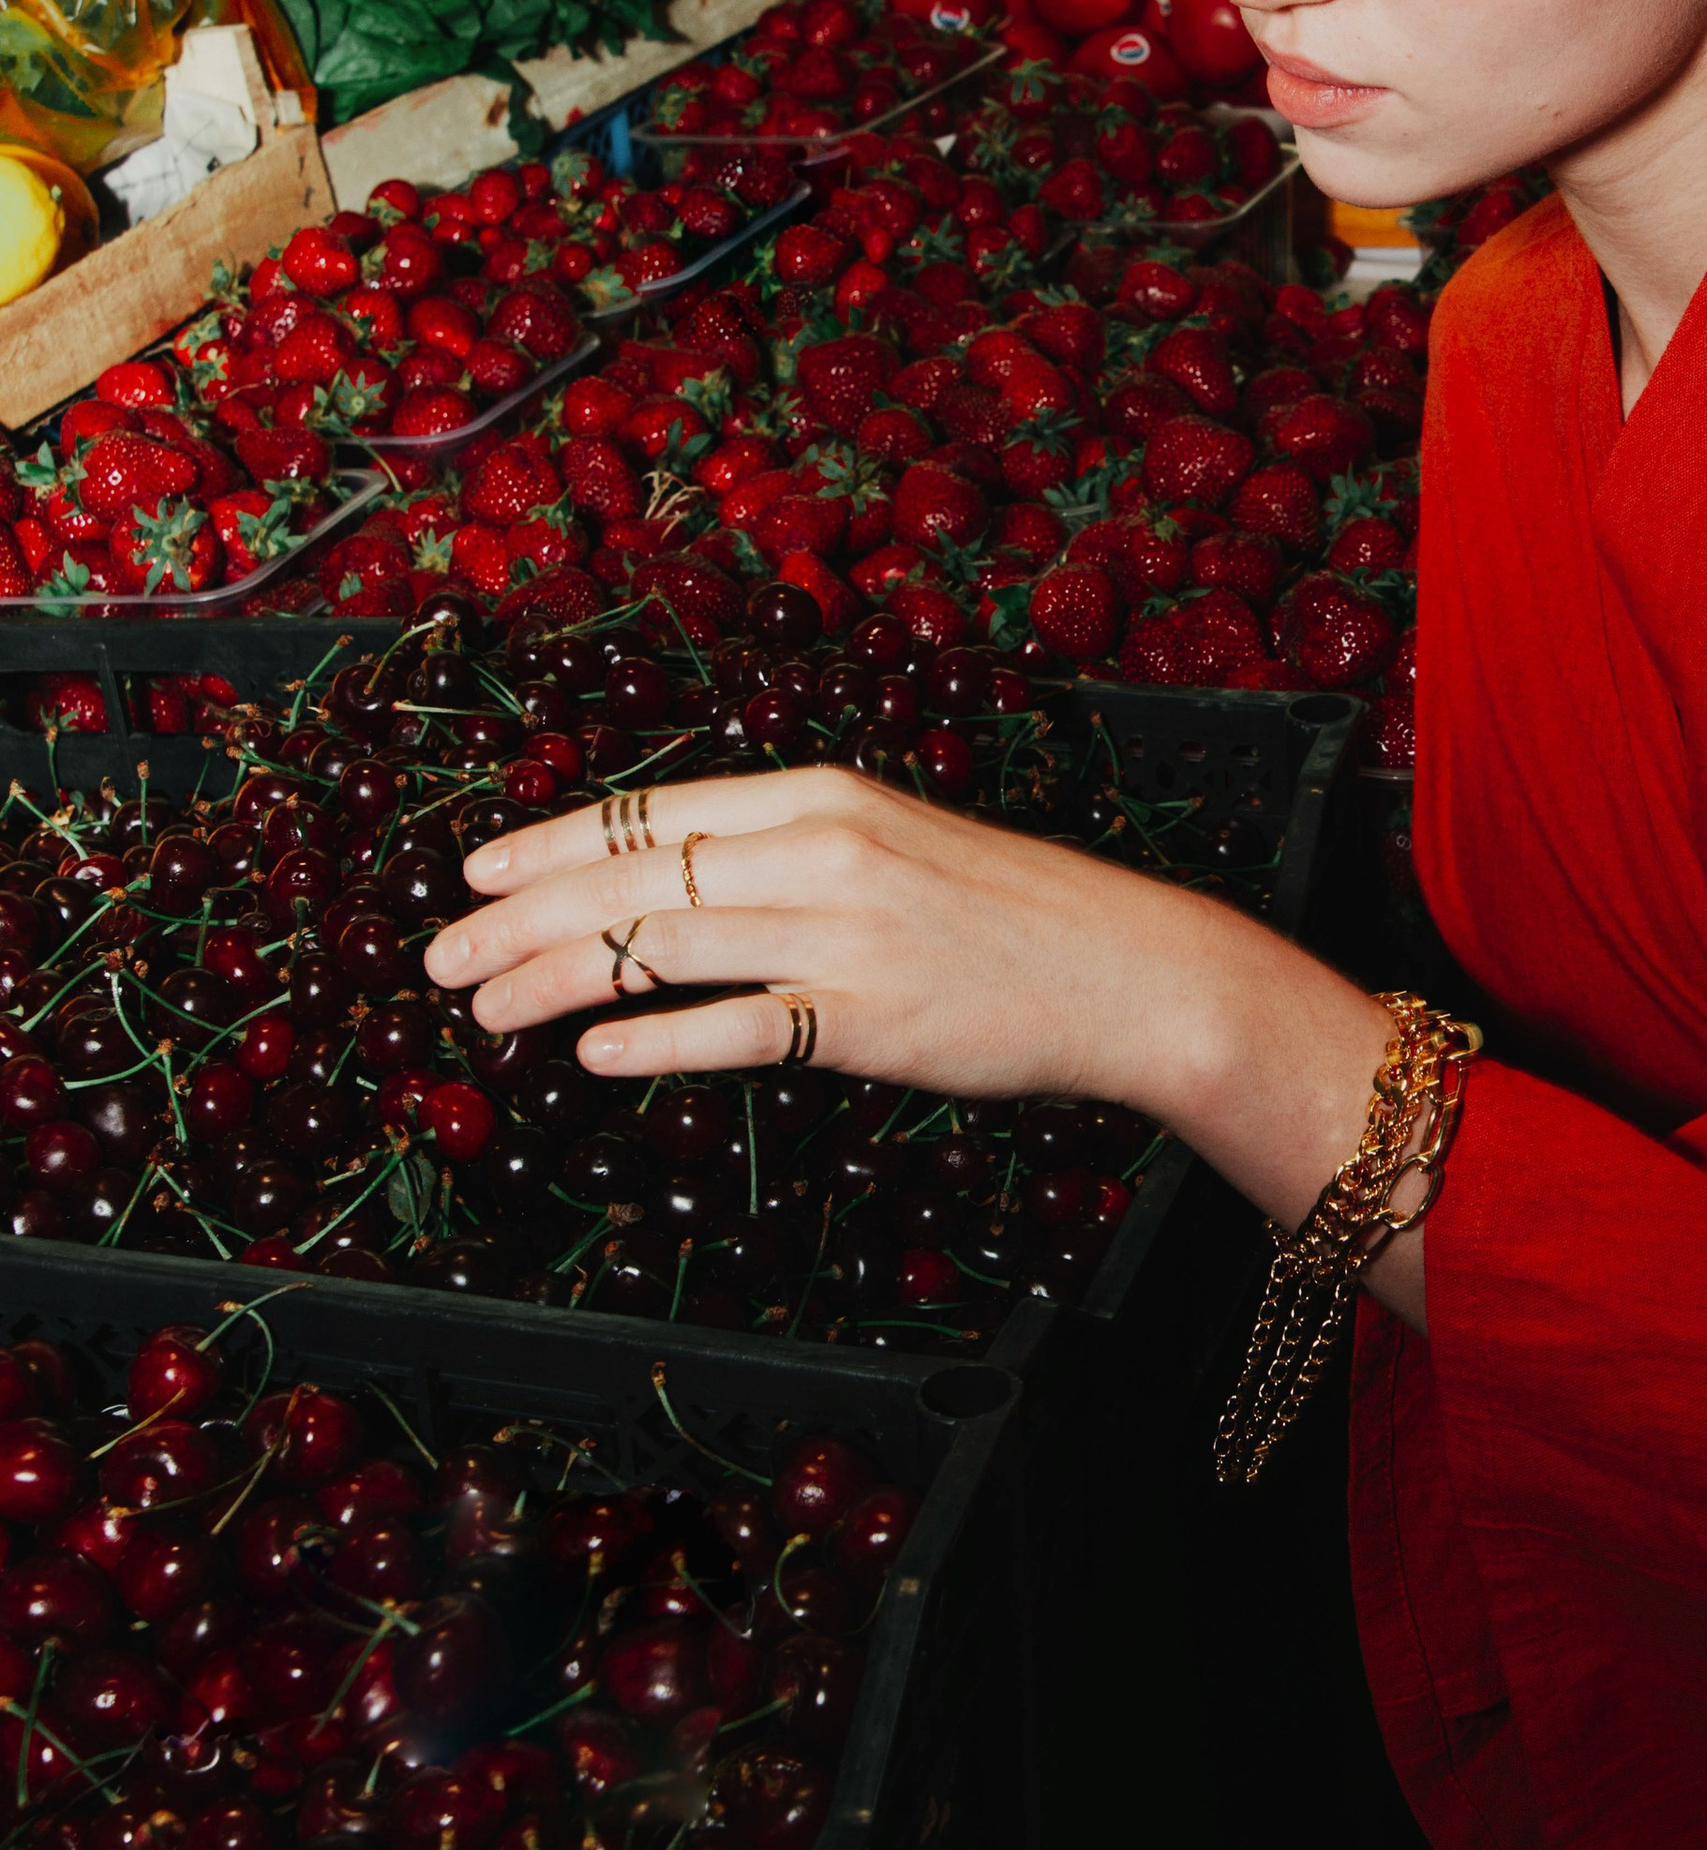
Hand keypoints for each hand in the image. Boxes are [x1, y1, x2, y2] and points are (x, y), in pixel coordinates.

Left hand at [424, 759, 1239, 1108]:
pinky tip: (594, 1056)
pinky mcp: (865, 1017)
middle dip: (520, 917)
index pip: (651, 811)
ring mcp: (841, 933)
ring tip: (488, 1010)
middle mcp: (819, 849)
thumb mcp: (889, 842)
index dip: (549, 842)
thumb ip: (785, 851)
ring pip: (661, 946)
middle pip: (633, 877)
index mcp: (819, 793)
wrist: (1122, 967)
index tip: (474, 871)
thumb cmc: (1002, 911)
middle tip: (441, 956)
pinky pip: (736, 1028)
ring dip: (557, 979)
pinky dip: (654, 1039)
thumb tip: (670, 881)